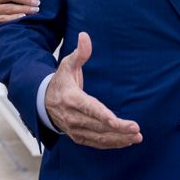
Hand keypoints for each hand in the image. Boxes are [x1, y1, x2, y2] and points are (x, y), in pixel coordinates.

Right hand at [44, 32, 141, 148]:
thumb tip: (85, 36)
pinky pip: (96, 143)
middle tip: (136, 130)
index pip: (89, 108)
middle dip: (118, 129)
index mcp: (71, 98)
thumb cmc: (61, 81)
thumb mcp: (67, 64)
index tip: (116, 120)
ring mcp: (75, 129)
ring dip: (118, 139)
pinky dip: (111, 144)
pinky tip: (126, 141)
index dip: (103, 116)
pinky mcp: (78, 136)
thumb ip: (80, 52)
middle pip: (97, 125)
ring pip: (98, 137)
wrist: (43, 102)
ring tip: (136, 137)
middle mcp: (72, 117)